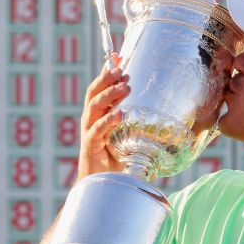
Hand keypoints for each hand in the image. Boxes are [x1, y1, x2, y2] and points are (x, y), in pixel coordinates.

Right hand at [77, 57, 129, 180]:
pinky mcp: (90, 146)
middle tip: (122, 69)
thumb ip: (135, 122)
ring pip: (94, 107)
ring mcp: (89, 132)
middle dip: (106, 78)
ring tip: (126, 87)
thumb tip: (155, 110)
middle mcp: (90, 121)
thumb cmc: (116, 160)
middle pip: (94, 93)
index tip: (118, 57)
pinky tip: (120, 114)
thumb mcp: (128, 136)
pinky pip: (97, 130)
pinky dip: (108, 121)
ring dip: (109, 94)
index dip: (107, 72)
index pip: (100, 88)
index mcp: (98, 115)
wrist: (103, 185)